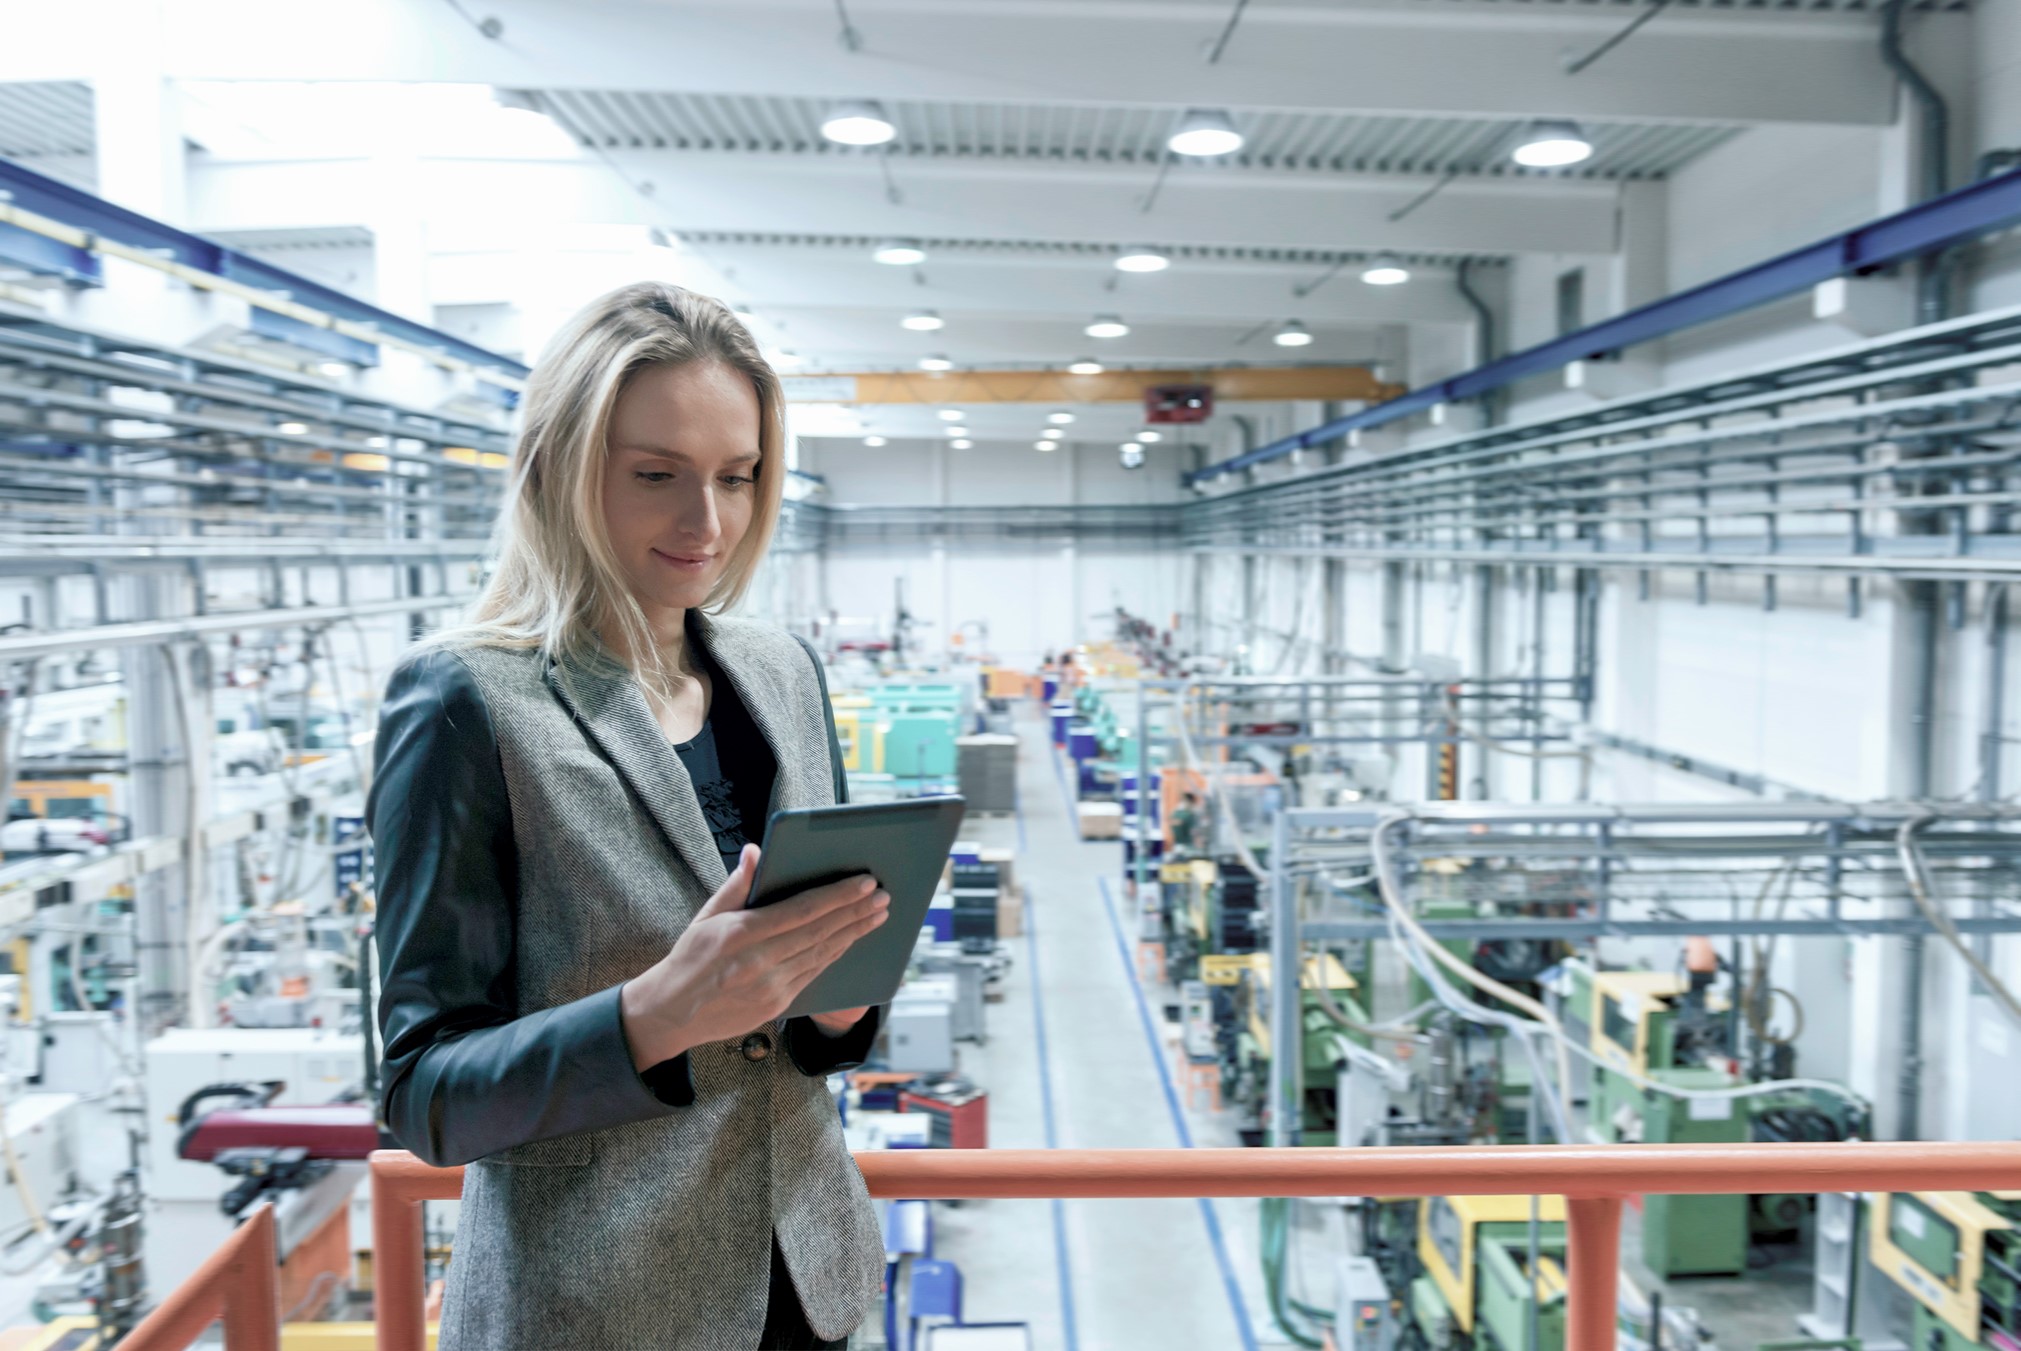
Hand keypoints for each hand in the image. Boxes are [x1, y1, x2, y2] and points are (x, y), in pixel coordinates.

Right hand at [619, 844, 890, 1070]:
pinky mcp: (776, 1005)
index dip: (838, 895)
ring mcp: (770, 987)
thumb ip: (737, 884)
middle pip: (821, 932)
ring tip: (878, 915)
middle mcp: (759, 962)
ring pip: (823, 955)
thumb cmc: (690, 957)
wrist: (671, 1013)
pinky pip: (814, 975)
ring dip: (855, 933)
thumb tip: (756, 850)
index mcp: (741, 933)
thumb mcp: (706, 915)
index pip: (802, 910)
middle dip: (856, 912)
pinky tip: (851, 940)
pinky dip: (836, 954)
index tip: (865, 882)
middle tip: (884, 895)